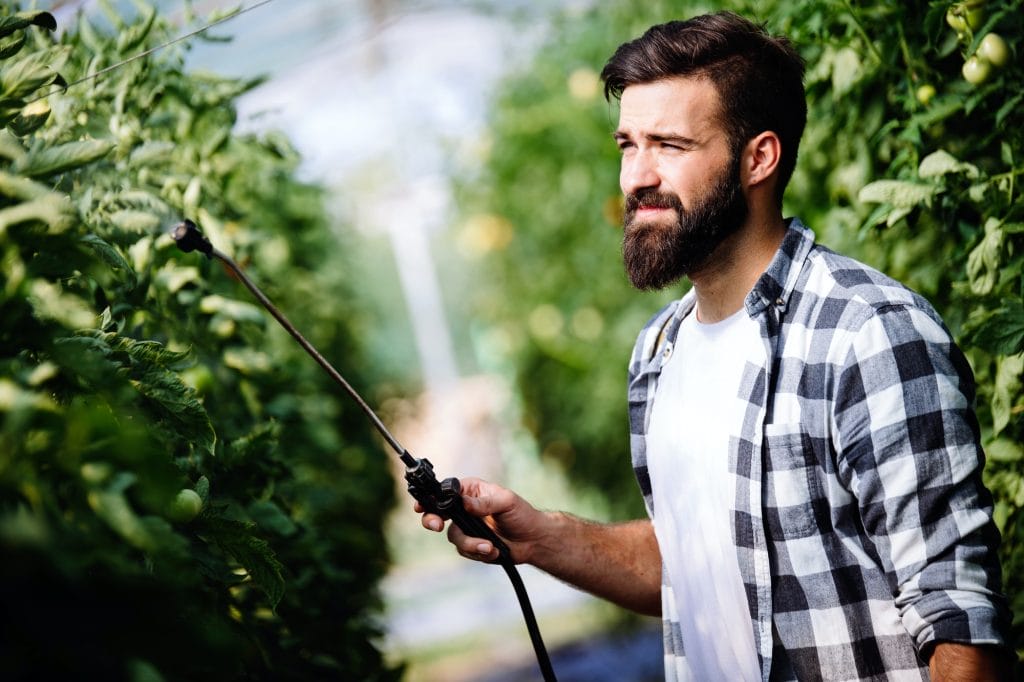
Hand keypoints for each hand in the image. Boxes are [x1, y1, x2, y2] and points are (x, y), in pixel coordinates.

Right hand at [417, 477, 545, 563]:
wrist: (533, 540)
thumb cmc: (522, 514)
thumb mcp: (506, 502)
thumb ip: (484, 502)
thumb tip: (464, 503)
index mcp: (470, 492)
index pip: (444, 492)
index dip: (430, 498)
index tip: (421, 507)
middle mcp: (464, 509)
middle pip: (437, 514)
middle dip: (433, 520)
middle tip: (437, 525)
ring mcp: (466, 528)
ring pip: (454, 537)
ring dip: (472, 544)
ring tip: (490, 547)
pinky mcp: (471, 545)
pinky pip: (465, 551)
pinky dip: (480, 552)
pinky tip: (494, 550)